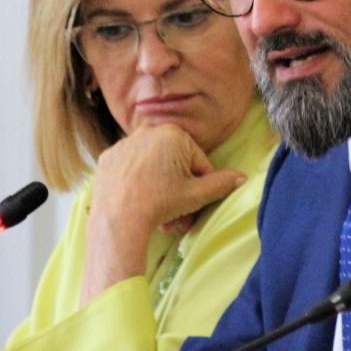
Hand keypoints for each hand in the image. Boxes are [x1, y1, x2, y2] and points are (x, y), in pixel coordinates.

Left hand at [81, 124, 246, 303]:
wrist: (118, 219)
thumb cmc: (161, 202)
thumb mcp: (196, 195)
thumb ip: (221, 183)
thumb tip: (242, 177)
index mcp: (174, 133)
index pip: (198, 162)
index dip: (200, 187)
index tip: (194, 206)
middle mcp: (148, 130)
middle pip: (174, 164)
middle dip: (179, 192)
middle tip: (179, 218)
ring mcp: (125, 143)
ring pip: (152, 166)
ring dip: (160, 189)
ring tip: (160, 217)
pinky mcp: (108, 157)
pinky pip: (130, 168)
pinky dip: (137, 182)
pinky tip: (138, 201)